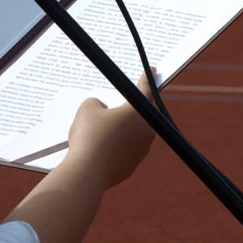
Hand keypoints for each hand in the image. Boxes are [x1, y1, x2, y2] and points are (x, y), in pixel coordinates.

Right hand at [67, 72, 154, 187]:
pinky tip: (100, 146)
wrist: (87, 172)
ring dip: (122, 128)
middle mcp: (145, 131)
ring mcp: (141, 151)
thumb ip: (97, 103)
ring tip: (101, 128)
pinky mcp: (132, 165)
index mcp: (138, 112)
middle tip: (120, 102)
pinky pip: (125, 150)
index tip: (154, 71)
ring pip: (133, 133)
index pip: (144, 90)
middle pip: (141, 113)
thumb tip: (103, 110)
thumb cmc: (89, 136)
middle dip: (131, 107)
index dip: (147, 79)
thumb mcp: (87, 108)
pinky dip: (116, 146)